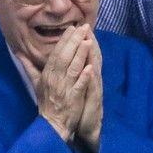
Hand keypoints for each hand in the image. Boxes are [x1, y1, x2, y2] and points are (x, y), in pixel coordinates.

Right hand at [18, 25, 92, 141]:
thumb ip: (29, 67)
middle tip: (84, 28)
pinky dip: (84, 77)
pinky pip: (78, 86)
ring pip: (72, 68)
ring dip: (80, 54)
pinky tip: (90, 68)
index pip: (56, 53)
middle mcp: (55, 79)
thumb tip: (18, 53)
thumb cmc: (46, 102)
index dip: (64, 40)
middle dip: (74, 41)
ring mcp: (64, 88)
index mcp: (47, 74)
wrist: (51, 124)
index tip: (72, 28)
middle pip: (65, 57)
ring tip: (88, 41)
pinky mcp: (73, 98)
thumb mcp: (35, 83)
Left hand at [76, 29, 102, 152]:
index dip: (78, 41)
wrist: (87, 126)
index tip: (75, 26)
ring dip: (92, 55)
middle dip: (87, 41)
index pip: (81, 55)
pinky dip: (91, 77)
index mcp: (83, 75)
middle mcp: (91, 79)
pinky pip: (93, 87)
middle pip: (90, 57)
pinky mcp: (94, 99)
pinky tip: (90, 68)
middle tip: (84, 26)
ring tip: (89, 40)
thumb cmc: (77, 107)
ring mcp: (94, 88)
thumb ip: (67, 75)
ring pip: (94, 68)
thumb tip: (58, 63)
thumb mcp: (72, 89)